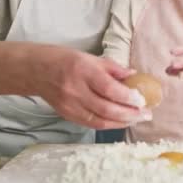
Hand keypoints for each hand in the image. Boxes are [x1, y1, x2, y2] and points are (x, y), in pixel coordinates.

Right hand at [35, 48, 151, 129]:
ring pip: (100, 120)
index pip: (109, 88)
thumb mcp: (91, 57)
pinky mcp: (67, 115)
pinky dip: (109, 125)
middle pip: (106, 108)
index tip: (142, 100)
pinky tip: (121, 122)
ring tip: (137, 119)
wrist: (37, 70)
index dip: (128, 97)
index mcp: (83, 71)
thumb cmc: (66, 60)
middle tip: (146, 114)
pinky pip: (91, 124)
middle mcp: (76, 90)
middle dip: (130, 114)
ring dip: (122, 122)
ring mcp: (70, 105)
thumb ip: (113, 68)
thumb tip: (135, 75)